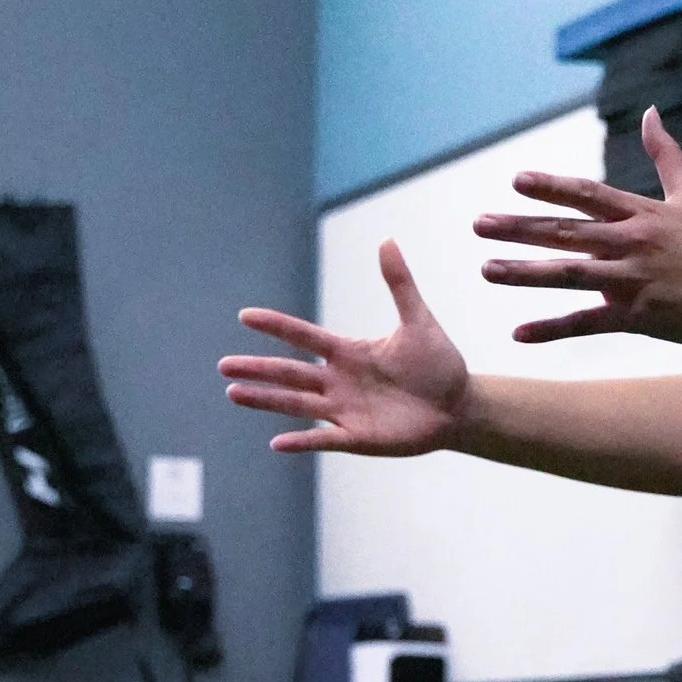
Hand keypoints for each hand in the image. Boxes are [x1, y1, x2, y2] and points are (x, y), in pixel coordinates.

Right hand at [219, 240, 468, 454]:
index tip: (246, 316)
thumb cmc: (439, 364)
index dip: (276, 326)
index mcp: (348, 352)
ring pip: (296, 403)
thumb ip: (399, 284)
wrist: (458, 407)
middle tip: (223, 366)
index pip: (303, 336)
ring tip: (234, 393)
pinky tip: (276, 442)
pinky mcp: (358, 437)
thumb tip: (386, 240)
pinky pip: (324, 439)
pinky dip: (302, 440)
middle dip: (257, 369)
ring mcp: (345, 410)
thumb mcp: (418, 321)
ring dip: (265, 400)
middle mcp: (338, 381)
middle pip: (289, 373)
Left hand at [472, 108, 681, 345]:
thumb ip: (665, 154)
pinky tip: (519, 332)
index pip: (588, 195)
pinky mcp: (637, 317)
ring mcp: (633, 281)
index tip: (517, 181)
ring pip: (570, 275)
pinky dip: (552, 328)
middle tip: (479, 224)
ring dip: (526, 273)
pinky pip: (587, 323)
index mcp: (641, 214)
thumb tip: (651, 112)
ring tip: (487, 269)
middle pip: (568, 232)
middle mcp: (632, 243)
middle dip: (520, 228)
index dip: (552, 187)